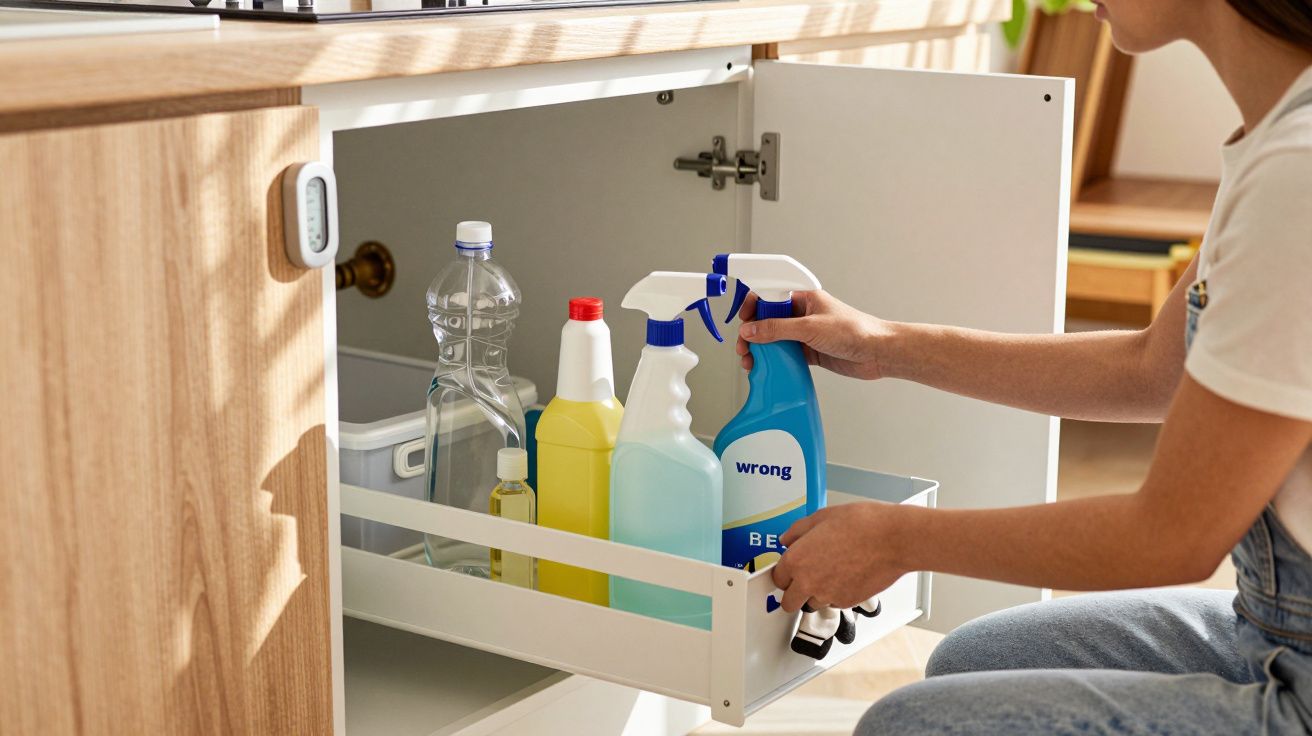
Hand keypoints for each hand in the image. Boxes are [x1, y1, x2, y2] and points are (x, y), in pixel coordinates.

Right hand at [735, 290, 891, 379]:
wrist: (878, 352)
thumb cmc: (855, 330)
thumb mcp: (810, 327)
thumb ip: (777, 329)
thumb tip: (750, 331)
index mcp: (803, 297)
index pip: (769, 295)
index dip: (752, 306)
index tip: (742, 319)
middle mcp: (801, 313)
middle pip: (766, 319)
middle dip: (751, 332)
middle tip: (744, 346)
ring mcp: (804, 333)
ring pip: (773, 338)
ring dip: (759, 349)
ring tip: (750, 360)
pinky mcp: (808, 351)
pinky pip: (783, 354)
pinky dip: (772, 360)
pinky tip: (765, 367)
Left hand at [770, 503, 904, 612]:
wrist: (893, 539)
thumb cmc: (863, 524)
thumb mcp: (822, 516)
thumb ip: (798, 530)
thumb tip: (787, 539)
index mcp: (797, 559)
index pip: (777, 578)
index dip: (783, 573)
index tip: (788, 571)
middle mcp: (809, 581)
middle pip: (789, 602)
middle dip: (794, 593)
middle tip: (803, 581)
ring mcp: (828, 595)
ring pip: (812, 604)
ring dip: (816, 594)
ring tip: (831, 573)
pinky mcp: (847, 602)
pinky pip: (834, 603)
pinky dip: (836, 594)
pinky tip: (847, 576)